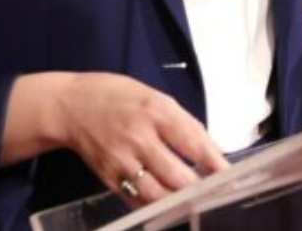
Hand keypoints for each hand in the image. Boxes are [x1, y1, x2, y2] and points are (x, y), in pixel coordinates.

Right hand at [9, 72, 226, 203]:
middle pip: (178, 175)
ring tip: (196, 202)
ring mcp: (122, 161)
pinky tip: (169, 205)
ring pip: (158, 193)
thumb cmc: (116, 96)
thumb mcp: (154, 96)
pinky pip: (137, 199)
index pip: (194, 142)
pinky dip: (156, 205)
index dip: (215, 163)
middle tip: (218, 194)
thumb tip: (209, 150)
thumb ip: (181, 122)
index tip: (231, 175)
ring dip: (180, 201)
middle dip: (201, 188)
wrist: (69, 106)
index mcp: (156, 111)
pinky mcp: (108, 178)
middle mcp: (140, 137)